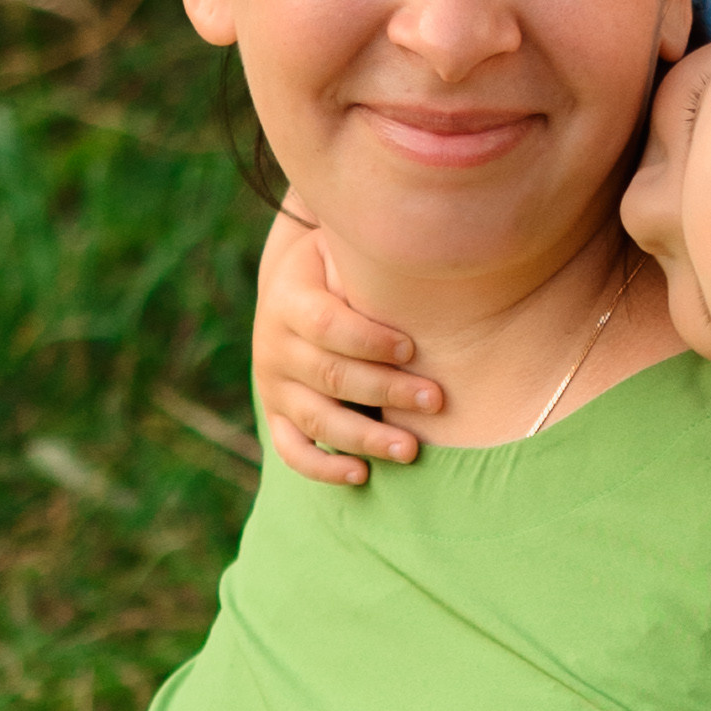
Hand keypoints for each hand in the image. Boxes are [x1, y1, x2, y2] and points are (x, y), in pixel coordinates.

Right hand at [254, 206, 443, 484]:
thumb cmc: (341, 267)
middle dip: (385, 390)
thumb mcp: (345, 248)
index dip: (367, 339)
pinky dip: (323, 468)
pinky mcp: (278, 414)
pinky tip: (362, 475)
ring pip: (316, 420)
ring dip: (365, 438)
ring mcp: (274, 385)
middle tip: (435, 399)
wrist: (295, 287)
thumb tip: (434, 235)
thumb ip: (373, 252)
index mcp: (290, 299)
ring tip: (412, 450)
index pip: (325, 324)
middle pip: (329, 375)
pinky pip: (293, 450)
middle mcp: (275, 345)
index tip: (412, 347)